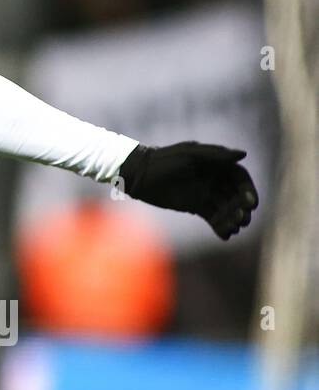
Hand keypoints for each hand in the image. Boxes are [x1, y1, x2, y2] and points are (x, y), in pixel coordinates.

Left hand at [117, 141, 258, 239]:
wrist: (139, 174)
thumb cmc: (164, 159)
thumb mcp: (190, 154)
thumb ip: (216, 155)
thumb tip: (244, 154)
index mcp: (216, 165)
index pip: (240, 178)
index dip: (248, 190)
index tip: (250, 203)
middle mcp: (214, 180)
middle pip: (236, 196)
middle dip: (242, 208)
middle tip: (243, 219)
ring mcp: (205, 194)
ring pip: (226, 209)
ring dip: (233, 219)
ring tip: (234, 228)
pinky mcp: (195, 206)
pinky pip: (213, 218)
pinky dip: (220, 227)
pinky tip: (225, 235)